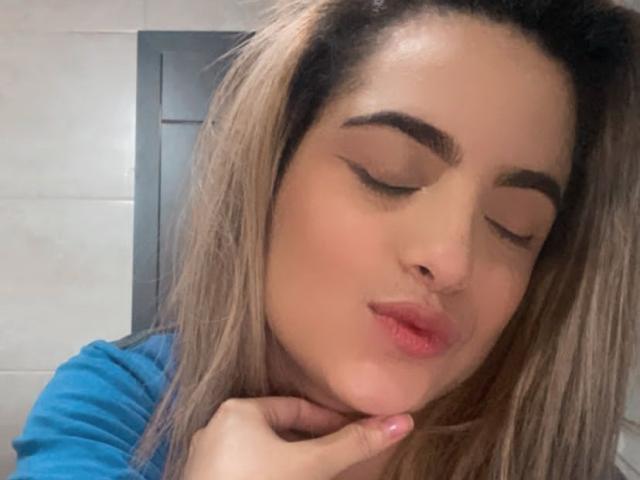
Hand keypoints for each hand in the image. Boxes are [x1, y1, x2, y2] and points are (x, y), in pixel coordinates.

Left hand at [183, 396, 413, 479]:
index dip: (330, 422)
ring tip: (318, 474)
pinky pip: (247, 469)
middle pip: (280, 431)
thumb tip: (403, 422)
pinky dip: (271, 474)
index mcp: (238, 410)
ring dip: (292, 462)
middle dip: (311, 445)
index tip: (356, 434)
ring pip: (263, 454)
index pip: (297, 408)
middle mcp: (217, 428)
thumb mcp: (310, 465)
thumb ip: (353, 444)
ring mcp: (207, 460)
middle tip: (339, 459)